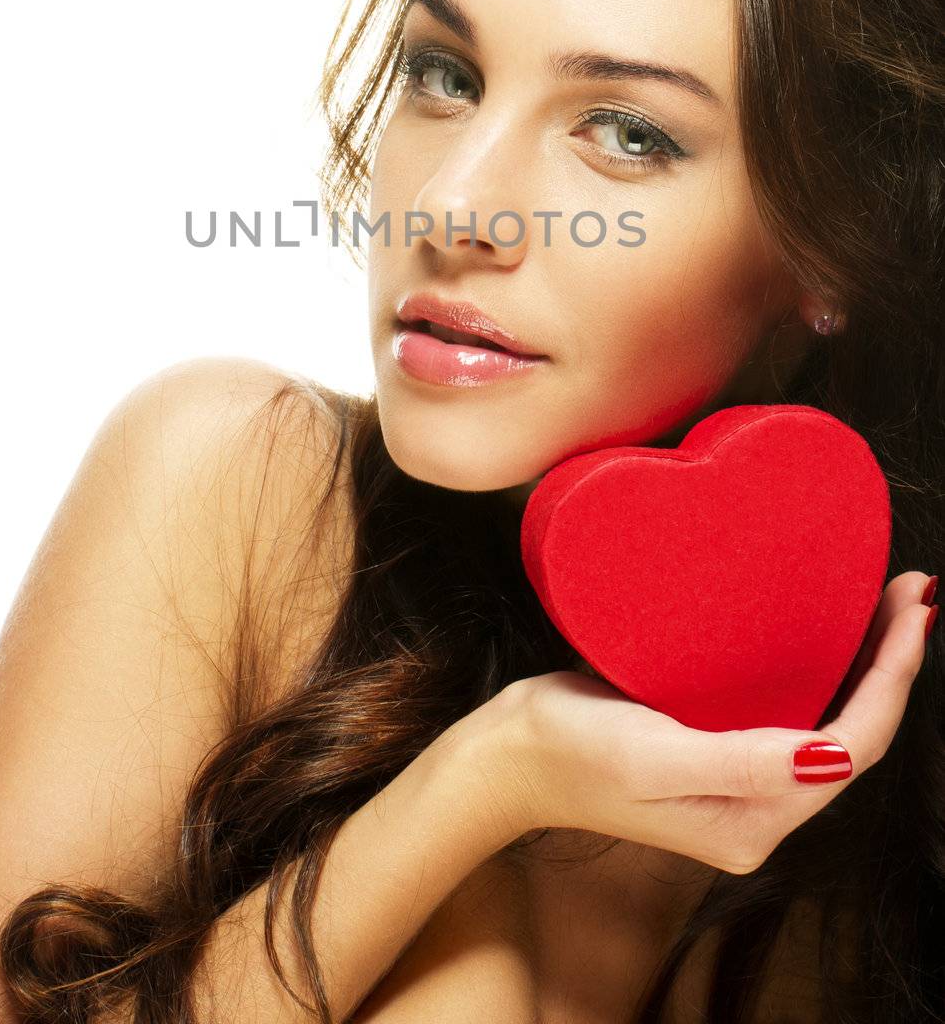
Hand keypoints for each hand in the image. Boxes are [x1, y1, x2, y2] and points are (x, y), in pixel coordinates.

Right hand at [479, 570, 933, 875]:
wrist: (505, 756)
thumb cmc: (568, 752)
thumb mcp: (653, 756)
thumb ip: (740, 761)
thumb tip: (831, 755)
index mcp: (754, 820)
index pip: (854, 747)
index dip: (893, 678)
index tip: (912, 609)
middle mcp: (758, 808)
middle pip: (855, 735)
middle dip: (893, 663)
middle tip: (912, 589)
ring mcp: (738, 781)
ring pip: (829, 720)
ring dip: (866, 663)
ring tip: (885, 599)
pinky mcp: (716, 749)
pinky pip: (790, 710)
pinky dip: (821, 666)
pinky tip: (821, 628)